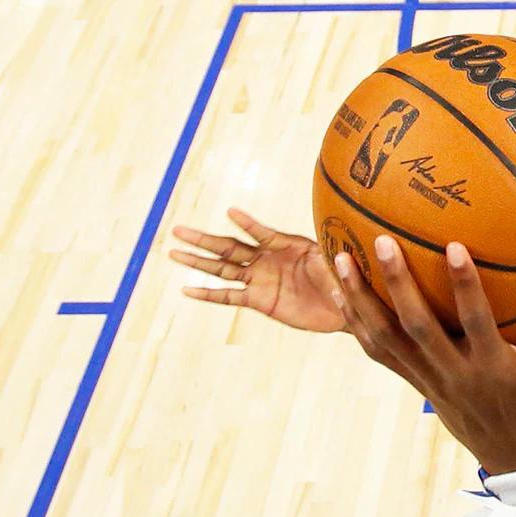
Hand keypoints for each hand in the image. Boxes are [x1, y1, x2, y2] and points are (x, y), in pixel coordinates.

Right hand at [169, 208, 345, 331]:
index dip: (247, 223)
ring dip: (198, 261)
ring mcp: (259, 279)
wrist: (342, 304)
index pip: (260, 232)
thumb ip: (326, 256)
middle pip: (228, 247)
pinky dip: (208, 294)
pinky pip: (228, 296)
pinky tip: (188, 290)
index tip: (231, 212)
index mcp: (284, 244)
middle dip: (203, 239)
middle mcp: (266, 259)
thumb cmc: (341, 277)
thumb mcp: (334, 263)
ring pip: (222, 269)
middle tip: (178, 229)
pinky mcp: (258, 300)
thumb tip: (336, 249)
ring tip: (173, 252)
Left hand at [332, 234, 515, 473]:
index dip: (464, 287)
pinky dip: (357, 321)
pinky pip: (378, 351)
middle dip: (396, 285)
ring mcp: (429, 381)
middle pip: (417, 328)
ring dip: (361, 300)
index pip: (475, 323)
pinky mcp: (415, 383)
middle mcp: (455, 375)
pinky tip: (341, 288)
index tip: (453, 245)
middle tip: (381, 240)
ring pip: (385, 340)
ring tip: (337, 257)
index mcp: (494, 368)